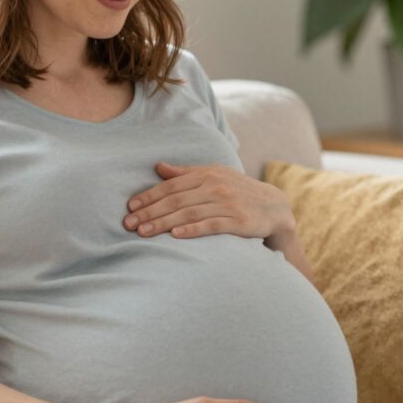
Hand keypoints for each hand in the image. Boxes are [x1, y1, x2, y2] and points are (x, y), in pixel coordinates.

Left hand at [124, 162, 295, 240]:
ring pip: (189, 213)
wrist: (274, 206)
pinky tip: (175, 236)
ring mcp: (227, 203)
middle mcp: (215, 186)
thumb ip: (186, 173)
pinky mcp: (238, 221)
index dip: (149, 196)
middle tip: (128, 224)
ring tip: (144, 232)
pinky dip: (192, 230)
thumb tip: (158, 167)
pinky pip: (211, 225)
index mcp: (206, 174)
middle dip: (150, 212)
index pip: (171, 185)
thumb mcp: (214, 176)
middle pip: (176, 200)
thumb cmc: (238, 191)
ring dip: (164, 223)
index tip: (130, 207)